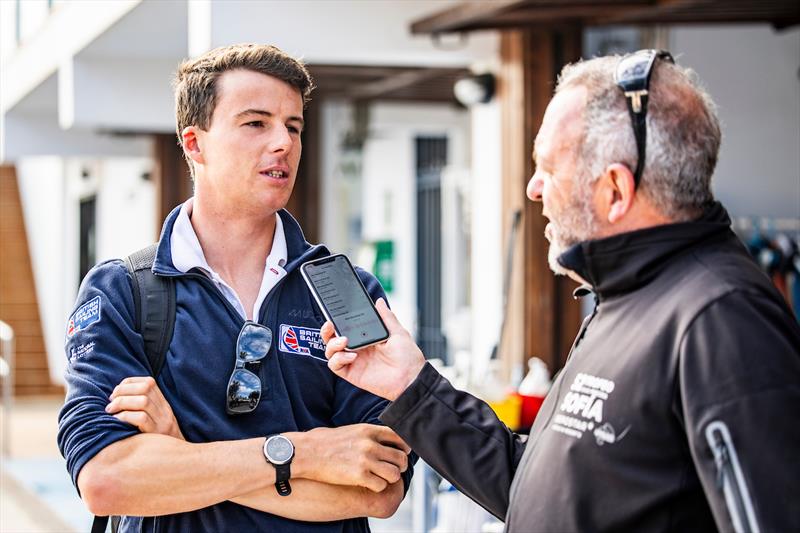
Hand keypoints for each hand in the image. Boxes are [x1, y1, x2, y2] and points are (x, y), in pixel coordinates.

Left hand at [106, 376, 184, 439]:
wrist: (177, 462)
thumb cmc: (156, 444)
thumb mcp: (154, 424)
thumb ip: (142, 412)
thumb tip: (114, 401)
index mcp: (163, 405)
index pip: (148, 382)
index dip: (129, 382)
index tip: (116, 392)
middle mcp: (165, 410)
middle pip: (145, 388)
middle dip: (123, 391)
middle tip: (110, 402)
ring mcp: (163, 421)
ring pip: (143, 401)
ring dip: (122, 403)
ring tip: (110, 411)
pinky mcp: (157, 434)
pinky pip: (141, 418)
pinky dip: (125, 417)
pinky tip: (115, 422)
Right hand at [291, 424, 410, 492]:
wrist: (306, 452)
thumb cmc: (325, 442)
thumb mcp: (351, 430)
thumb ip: (369, 435)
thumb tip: (385, 441)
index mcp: (369, 430)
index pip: (400, 437)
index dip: (404, 448)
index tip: (401, 453)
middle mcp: (370, 444)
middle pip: (401, 458)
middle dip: (399, 466)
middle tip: (391, 470)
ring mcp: (365, 460)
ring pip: (394, 474)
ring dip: (389, 478)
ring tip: (380, 478)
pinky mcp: (359, 476)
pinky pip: (381, 486)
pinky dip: (377, 487)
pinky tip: (368, 484)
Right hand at [322, 298, 425, 400]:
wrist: (411, 378)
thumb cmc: (408, 357)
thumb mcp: (398, 332)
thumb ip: (386, 317)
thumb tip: (379, 302)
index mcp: (366, 337)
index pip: (346, 327)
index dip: (337, 321)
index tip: (334, 313)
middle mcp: (357, 348)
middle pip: (333, 338)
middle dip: (327, 331)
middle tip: (330, 325)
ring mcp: (353, 361)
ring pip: (331, 351)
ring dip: (333, 344)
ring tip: (345, 341)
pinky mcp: (352, 373)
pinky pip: (335, 365)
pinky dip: (338, 358)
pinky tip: (352, 356)